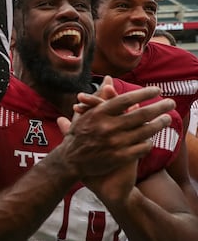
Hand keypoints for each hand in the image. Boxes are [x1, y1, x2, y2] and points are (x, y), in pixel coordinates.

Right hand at [55, 85, 174, 179]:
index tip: (157, 90)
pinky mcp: (119, 157)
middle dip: (160, 107)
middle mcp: (107, 127)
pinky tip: (151, 138)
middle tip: (171, 103)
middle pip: (141, 114)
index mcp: (98, 114)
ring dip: (159, 124)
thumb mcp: (85, 113)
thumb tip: (108, 78)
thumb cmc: (78, 134)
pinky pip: (142, 147)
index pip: (126, 99)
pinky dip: (149, 142)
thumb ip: (99, 96)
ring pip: (145, 131)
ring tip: (166, 119)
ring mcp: (115, 143)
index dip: (144, 93)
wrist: (70, 162)